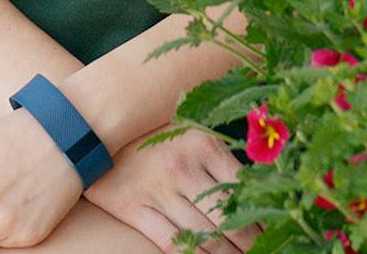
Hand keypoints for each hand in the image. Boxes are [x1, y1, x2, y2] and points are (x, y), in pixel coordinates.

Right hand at [85, 130, 251, 253]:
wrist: (91, 125)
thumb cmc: (150, 128)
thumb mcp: (188, 128)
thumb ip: (219, 154)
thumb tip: (259, 186)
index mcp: (203, 143)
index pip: (244, 190)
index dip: (263, 218)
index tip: (276, 234)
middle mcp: (183, 167)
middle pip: (229, 219)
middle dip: (251, 243)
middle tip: (264, 253)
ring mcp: (157, 190)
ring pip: (204, 237)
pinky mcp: (133, 207)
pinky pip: (171, 243)